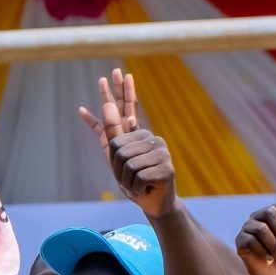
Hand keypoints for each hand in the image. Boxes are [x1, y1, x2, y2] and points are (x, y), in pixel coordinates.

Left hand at [78, 70, 175, 216]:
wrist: (151, 201)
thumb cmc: (132, 179)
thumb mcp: (114, 156)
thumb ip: (110, 132)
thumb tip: (109, 107)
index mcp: (136, 133)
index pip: (128, 108)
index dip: (122, 91)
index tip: (119, 72)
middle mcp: (150, 138)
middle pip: (119, 145)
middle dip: (116, 166)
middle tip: (124, 174)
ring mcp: (161, 151)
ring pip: (126, 163)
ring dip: (125, 179)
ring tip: (135, 183)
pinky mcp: (167, 168)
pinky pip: (137, 177)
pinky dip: (134, 187)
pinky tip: (143, 188)